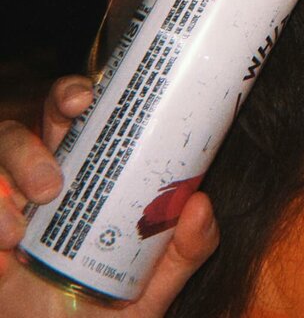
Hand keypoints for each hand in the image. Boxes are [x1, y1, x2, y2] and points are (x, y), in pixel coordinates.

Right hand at [0, 77, 218, 315]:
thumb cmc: (108, 310)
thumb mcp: (154, 281)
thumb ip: (186, 248)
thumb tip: (200, 205)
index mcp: (93, 171)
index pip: (86, 113)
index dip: (81, 91)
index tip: (87, 95)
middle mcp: (50, 175)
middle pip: (44, 116)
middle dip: (54, 108)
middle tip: (71, 132)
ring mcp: (13, 202)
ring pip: (4, 144)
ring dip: (17, 163)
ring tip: (33, 209)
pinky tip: (9, 237)